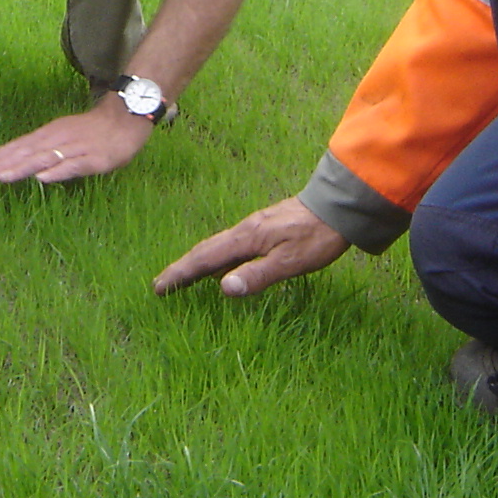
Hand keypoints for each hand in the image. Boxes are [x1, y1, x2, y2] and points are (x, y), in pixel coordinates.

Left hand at [0, 95, 154, 183]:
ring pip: (44, 159)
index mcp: (50, 134)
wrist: (127, 118)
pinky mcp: (94, 159)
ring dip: (21, 168)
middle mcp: (58, 139)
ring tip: (2, 177)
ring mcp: (75, 148)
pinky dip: (57, 172)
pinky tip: (42, 179)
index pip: (20, 147)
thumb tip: (24, 163)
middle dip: (3, 164)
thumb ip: (45, 149)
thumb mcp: (65, 135)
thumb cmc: (93, 131)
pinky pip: (73, 166)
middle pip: (26, 153)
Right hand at [151, 195, 349, 297]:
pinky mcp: (265, 228)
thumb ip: (257, 275)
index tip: (160, 287)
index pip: (205, 258)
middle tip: (162, 285)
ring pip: (217, 246)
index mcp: (246, 238)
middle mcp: (245, 230)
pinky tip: (221, 266)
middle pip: (205, 250)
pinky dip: (216, 257)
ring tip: (183, 277)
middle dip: (182, 267)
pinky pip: (230, 245)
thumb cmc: (316, 238)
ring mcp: (254, 228)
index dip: (181, 273)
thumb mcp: (289, 262)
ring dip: (197, 262)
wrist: (338, 208)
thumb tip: (223, 288)